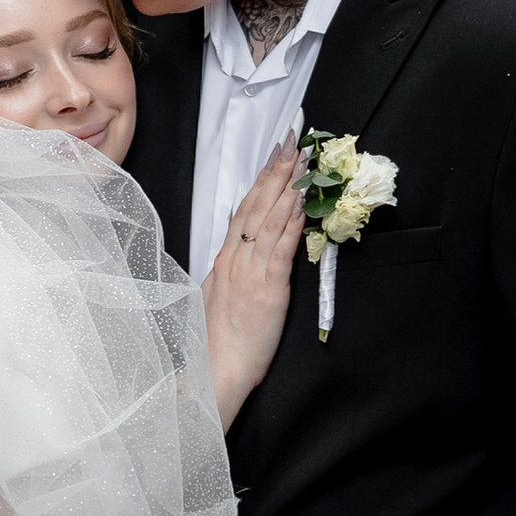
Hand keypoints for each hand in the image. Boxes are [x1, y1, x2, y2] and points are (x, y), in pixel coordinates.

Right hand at [201, 140, 305, 424]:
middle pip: (256, 207)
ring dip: (286, 189)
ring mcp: (250, 272)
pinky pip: (280, 250)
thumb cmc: (217, 344)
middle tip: (291, 143)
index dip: (260, 181)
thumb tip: (241, 251)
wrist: (214, 372)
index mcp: (224, 261)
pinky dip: (290, 224)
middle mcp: (236, 260)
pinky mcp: (268, 289)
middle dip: (275, 173)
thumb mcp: (218, 298)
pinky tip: (300, 205)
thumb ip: (231, 271)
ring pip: (269, 221)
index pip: (243, 210)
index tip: (273, 156)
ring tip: (301, 163)